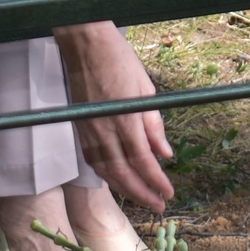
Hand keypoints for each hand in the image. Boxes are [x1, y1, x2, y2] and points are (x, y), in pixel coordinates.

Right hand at [45, 0, 173, 210]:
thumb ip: (153, 126)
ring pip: (106, 171)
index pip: (143, 161)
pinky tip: (118, 180)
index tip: (168, 193)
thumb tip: (165, 154)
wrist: (85, 45)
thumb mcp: (145, 90)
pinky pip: (93, 161)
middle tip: (158, 205)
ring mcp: (89, 132)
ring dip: (125, 189)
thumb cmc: (119, 61)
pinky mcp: (80, 129)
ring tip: (142, 198)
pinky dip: (107, 175)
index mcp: (125, 120)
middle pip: (124, 174)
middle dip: (142, 193)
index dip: (156, 181)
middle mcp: (104, 131)